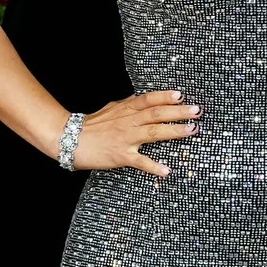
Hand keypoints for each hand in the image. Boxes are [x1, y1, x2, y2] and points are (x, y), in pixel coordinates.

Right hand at [67, 88, 199, 176]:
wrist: (70, 139)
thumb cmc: (91, 126)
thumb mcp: (111, 109)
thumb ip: (127, 104)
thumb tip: (141, 98)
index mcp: (126, 109)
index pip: (148, 99)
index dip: (165, 96)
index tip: (181, 95)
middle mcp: (128, 121)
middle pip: (156, 113)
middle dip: (178, 112)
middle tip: (197, 111)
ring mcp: (125, 138)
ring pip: (153, 132)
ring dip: (174, 131)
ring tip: (191, 131)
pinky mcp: (120, 156)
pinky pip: (140, 161)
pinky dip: (154, 166)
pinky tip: (167, 171)